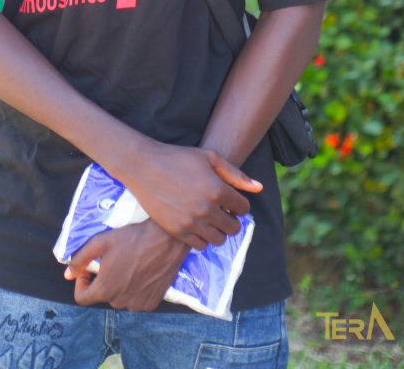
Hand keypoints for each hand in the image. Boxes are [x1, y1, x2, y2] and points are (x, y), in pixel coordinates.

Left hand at [64, 221, 187, 310]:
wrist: (165, 240)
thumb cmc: (131, 238)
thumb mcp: (100, 242)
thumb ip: (80, 259)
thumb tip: (67, 275)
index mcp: (105, 289)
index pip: (82, 298)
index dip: (81, 283)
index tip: (89, 269)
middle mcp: (120, 302)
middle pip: (102, 296)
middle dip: (102, 281)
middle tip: (110, 262)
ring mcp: (137, 305)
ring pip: (119, 299)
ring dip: (118, 286)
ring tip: (126, 265)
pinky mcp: (151, 304)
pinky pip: (135, 300)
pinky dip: (134, 290)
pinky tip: (140, 272)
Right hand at [121, 142, 261, 249]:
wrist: (144, 166)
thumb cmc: (178, 157)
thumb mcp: (209, 157)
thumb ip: (235, 174)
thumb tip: (259, 188)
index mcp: (217, 189)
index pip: (243, 208)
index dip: (240, 204)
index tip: (232, 200)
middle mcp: (206, 209)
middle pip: (233, 227)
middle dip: (232, 219)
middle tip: (223, 211)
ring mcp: (191, 222)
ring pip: (218, 239)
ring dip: (219, 230)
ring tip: (211, 219)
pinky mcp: (177, 231)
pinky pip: (200, 245)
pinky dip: (203, 238)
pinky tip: (198, 224)